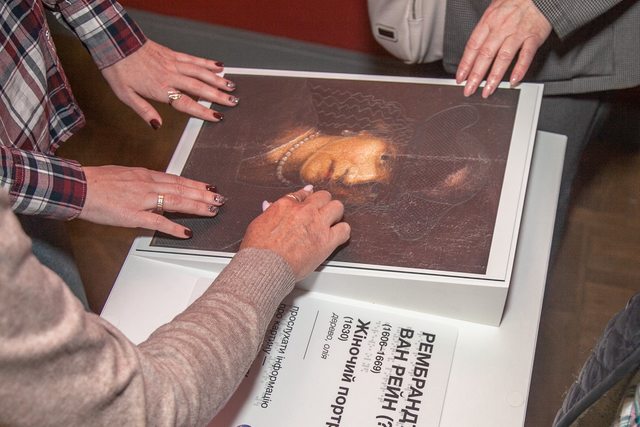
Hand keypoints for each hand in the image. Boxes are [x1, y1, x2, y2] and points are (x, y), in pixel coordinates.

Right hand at [78, 165, 226, 237]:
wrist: (78, 187)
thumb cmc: (96, 182)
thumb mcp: (124, 175)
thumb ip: (142, 182)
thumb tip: (155, 188)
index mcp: (145, 175)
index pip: (177, 179)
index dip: (195, 184)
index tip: (209, 187)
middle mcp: (147, 184)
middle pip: (182, 188)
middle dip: (203, 194)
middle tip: (220, 198)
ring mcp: (142, 199)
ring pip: (176, 201)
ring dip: (197, 206)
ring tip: (212, 210)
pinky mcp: (134, 215)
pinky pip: (159, 222)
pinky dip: (175, 227)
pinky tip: (187, 232)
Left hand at [100, 40, 237, 127]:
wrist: (114, 44)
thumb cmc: (119, 71)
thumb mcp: (125, 96)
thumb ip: (144, 111)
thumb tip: (158, 125)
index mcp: (160, 89)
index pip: (186, 103)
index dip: (203, 111)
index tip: (217, 117)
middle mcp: (170, 76)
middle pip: (199, 87)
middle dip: (218, 96)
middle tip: (234, 102)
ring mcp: (173, 63)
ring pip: (200, 72)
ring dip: (217, 80)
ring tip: (232, 86)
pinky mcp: (172, 54)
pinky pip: (193, 59)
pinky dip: (207, 63)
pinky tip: (219, 66)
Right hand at [240, 187, 350, 280]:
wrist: (265, 265)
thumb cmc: (258, 249)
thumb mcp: (258, 224)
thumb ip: (268, 213)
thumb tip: (268, 206)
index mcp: (286, 206)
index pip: (303, 194)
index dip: (308, 195)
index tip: (311, 196)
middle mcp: (304, 211)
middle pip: (323, 196)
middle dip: (323, 203)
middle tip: (322, 211)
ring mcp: (317, 225)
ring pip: (337, 207)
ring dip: (335, 214)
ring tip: (332, 221)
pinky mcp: (327, 241)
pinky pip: (344, 230)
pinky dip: (343, 232)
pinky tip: (339, 236)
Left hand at [455, 0, 551, 97]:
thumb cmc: (516, 2)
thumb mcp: (494, 10)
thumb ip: (484, 30)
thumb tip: (473, 50)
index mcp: (489, 21)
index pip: (473, 46)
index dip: (465, 64)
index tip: (460, 78)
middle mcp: (501, 27)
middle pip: (485, 55)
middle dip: (475, 75)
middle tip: (469, 90)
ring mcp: (518, 32)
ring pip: (503, 57)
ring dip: (494, 76)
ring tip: (488, 90)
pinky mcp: (533, 36)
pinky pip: (526, 55)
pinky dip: (520, 69)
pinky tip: (513, 80)